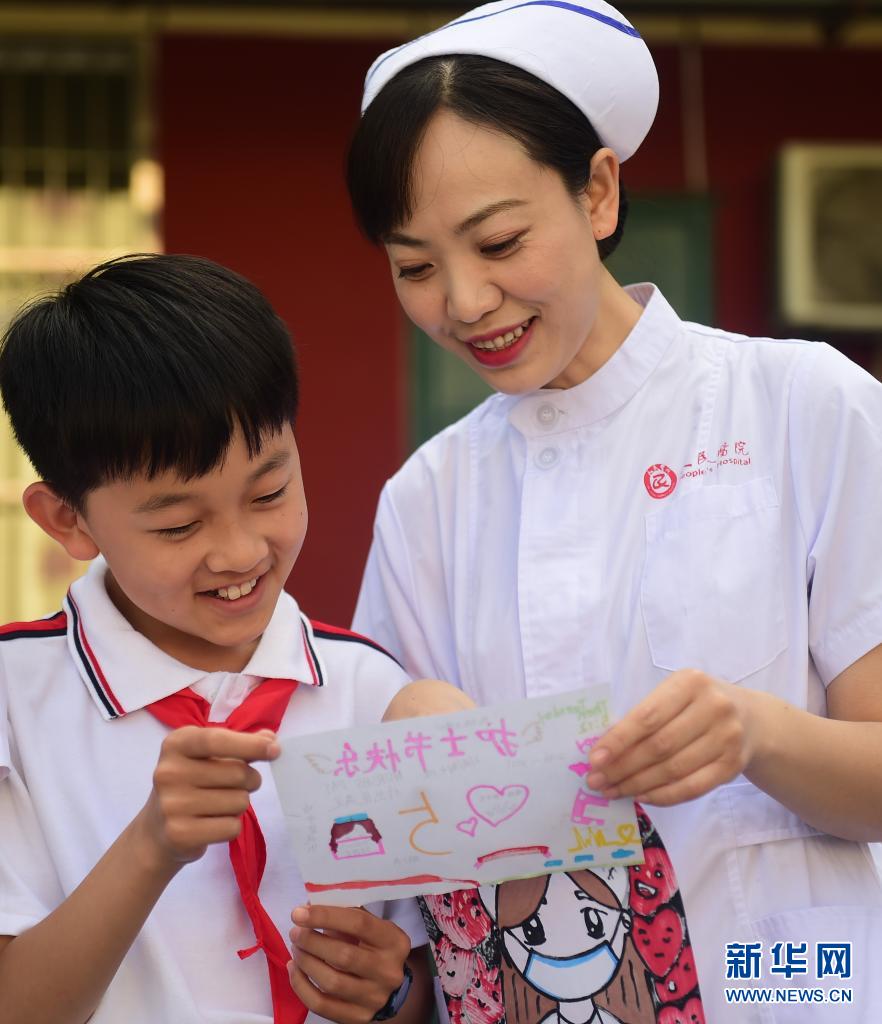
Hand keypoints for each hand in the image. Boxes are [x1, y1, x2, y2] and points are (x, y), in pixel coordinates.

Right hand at [136, 726, 278, 867]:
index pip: (217, 740)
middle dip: (250, 780)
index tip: (275, 750)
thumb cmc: (191, 783)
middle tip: (237, 785)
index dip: (250, 744)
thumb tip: (271, 739)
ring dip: (240, 804)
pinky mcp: (180, 834)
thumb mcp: (208, 755)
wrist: (157, 830)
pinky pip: (231, 827)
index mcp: (176, 744)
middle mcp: (169, 772)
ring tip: (219, 804)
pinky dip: (232, 826)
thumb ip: (240, 743)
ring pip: (239, 801)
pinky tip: (213, 823)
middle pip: (238, 773)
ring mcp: (172, 805)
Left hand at [288, 905, 410, 1023]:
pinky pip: (322, 1005)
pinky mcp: (358, 1018)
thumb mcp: (370, 925)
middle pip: (343, 956)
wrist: (390, 985)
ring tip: (296, 949)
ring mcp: (374, 998)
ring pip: (331, 982)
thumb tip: (308, 908)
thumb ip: (345, 915)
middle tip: (295, 933)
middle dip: (311, 942)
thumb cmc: (373, 946)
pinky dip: (301, 986)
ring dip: (305, 962)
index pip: (358, 924)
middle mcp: (388, 971)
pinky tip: (294, 970)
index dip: (326, 916)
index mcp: (394, 941)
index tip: (299, 913)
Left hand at [586, 669, 759, 804]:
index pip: (647, 716)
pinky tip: (641, 796)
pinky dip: (663, 795)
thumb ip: (645, 715)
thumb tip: (604, 749)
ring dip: (638, 784)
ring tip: (613, 791)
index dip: (618, 740)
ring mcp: (727, 738)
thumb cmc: (697, 704)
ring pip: (673, 770)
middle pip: (659, 746)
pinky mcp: (733, 766)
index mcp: (690, 682)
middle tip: (596, 781)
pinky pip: (692, 787)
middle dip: (622, 767)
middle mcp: (713, 707)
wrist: (751, 719)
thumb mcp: (674, 695)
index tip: (594, 759)